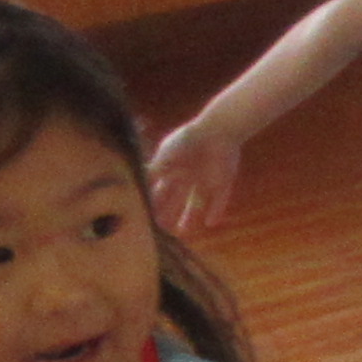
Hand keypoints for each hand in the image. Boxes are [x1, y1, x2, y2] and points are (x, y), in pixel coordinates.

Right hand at [148, 112, 244, 238]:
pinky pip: (219, 201)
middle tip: (159, 231)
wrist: (219, 129)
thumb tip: (138, 183)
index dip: (152, 205)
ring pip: (195, 204)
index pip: (159, 192)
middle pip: (174, 200)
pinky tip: (210, 223)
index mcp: (173, 169)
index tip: (145, 219)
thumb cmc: (189, 138)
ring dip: (189, 217)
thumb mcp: (168, 153)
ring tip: (182, 232)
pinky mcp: (223, 182)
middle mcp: (187, 177)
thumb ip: (155, 169)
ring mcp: (206, 180)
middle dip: (166, 214)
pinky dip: (215, 211)